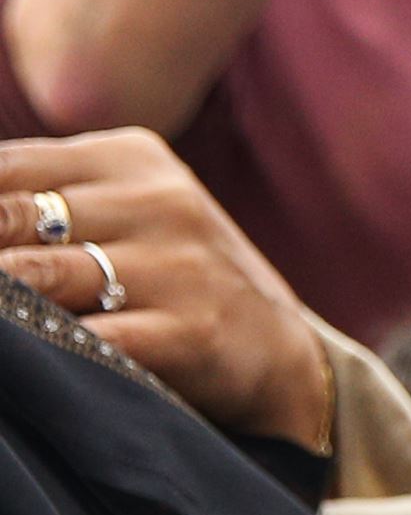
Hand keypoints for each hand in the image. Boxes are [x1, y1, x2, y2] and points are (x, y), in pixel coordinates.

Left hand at [0, 130, 334, 449]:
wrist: (279, 352)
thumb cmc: (173, 278)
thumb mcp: (126, 213)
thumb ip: (43, 199)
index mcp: (132, 158)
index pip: (5, 167)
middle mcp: (159, 200)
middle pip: (12, 215)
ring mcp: (178, 264)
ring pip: (37, 275)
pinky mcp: (191, 330)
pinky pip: (85, 338)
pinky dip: (37, 350)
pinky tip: (23, 357)